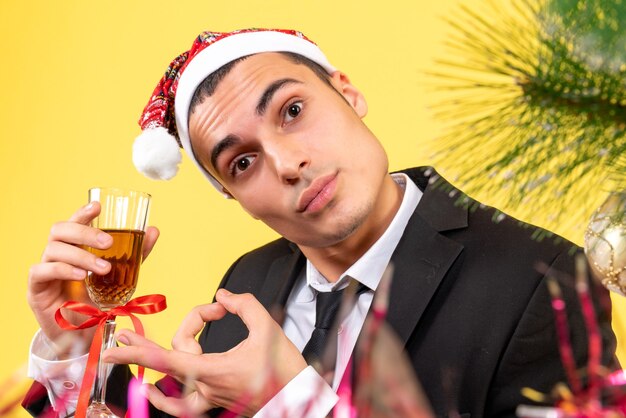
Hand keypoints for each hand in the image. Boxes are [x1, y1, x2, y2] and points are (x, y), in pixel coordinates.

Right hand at [27, 202, 158, 357]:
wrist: (81, 335)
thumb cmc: (96, 301)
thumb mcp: (119, 276)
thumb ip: (134, 254)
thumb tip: (153, 230)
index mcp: (73, 247)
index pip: (73, 222)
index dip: (83, 212)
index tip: (98, 206)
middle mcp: (56, 254)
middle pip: (60, 230)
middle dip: (85, 233)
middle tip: (109, 243)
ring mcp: (43, 269)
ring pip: (54, 249)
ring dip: (82, 256)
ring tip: (103, 269)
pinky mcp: (35, 288)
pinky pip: (42, 271)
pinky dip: (63, 270)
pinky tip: (81, 277)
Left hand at [104, 289, 307, 416]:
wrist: (298, 398)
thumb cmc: (285, 369)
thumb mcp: (267, 328)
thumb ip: (243, 305)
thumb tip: (223, 297)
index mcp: (214, 370)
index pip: (165, 360)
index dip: (137, 353)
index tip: (121, 344)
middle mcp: (206, 386)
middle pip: (169, 362)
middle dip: (141, 350)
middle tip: (120, 338)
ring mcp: (209, 396)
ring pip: (173, 379)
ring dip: (153, 364)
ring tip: (134, 348)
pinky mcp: (216, 401)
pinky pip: (183, 406)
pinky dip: (165, 399)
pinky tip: (153, 392)